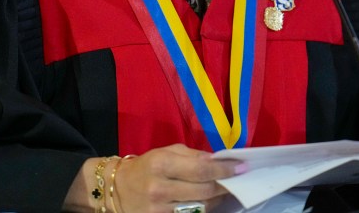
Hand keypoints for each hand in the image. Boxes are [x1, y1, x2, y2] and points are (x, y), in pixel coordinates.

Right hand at [111, 144, 238, 212]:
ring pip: (200, 208)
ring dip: (217, 199)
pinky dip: (203, 209)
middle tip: (237, 179)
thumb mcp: (166, 152)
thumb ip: (192, 155)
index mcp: (162, 164)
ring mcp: (159, 209)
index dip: (224, 169)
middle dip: (224, 185)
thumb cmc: (146, 166)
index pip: (201, 169)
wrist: (116, 189)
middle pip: (204, 191)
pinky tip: (209, 202)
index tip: (241, 167)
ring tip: (224, 190)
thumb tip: (218, 160)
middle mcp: (160, 188)